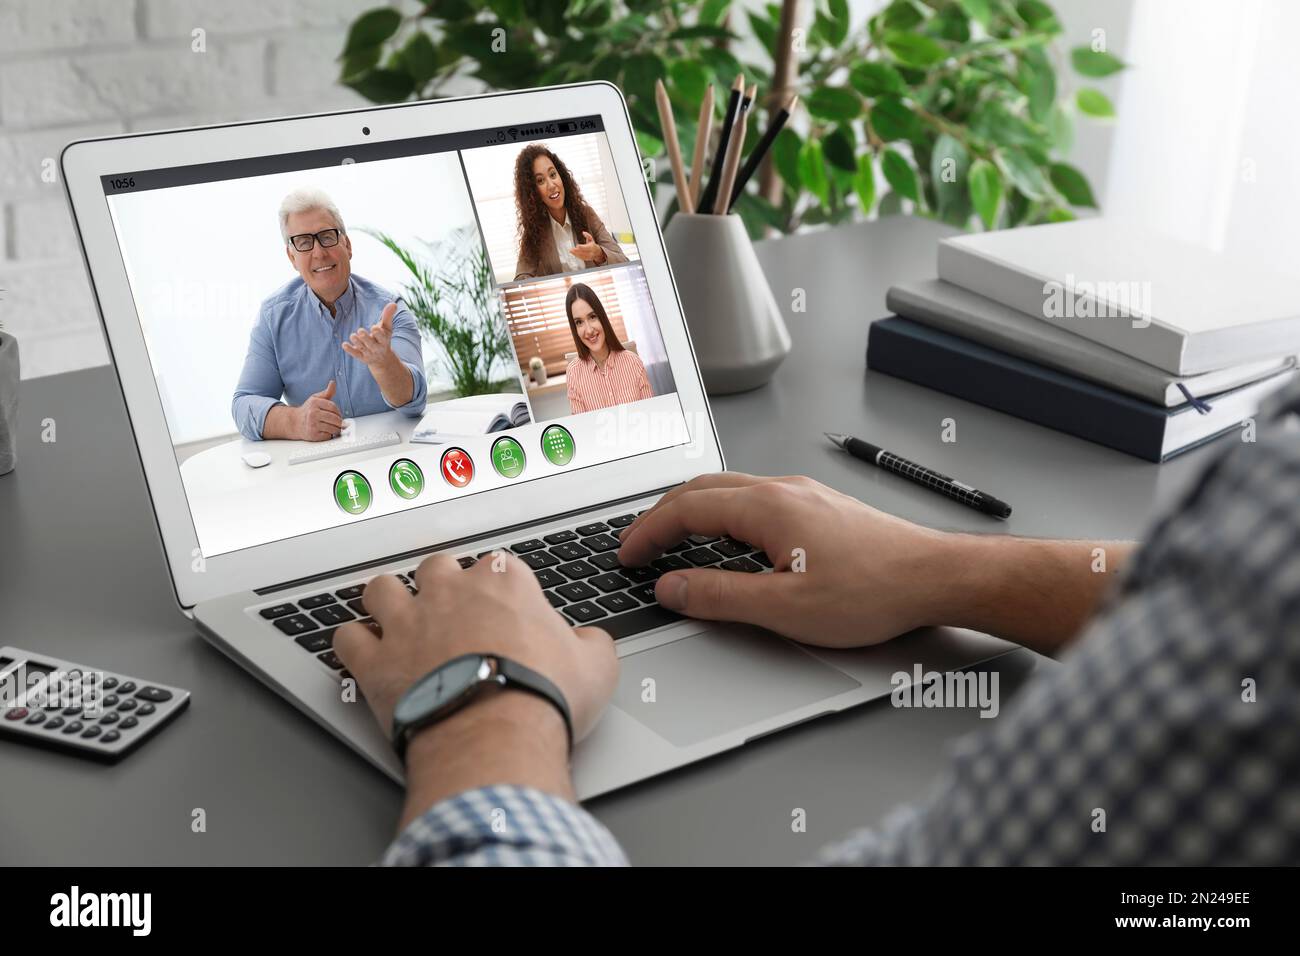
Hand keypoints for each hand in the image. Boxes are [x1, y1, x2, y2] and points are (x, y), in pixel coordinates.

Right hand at [294, 380, 342, 441]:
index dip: (338, 412)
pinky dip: (329, 435)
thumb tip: (333, 383)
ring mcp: (312, 425)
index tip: (338, 415)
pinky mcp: (313, 435)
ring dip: (336, 429)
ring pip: (334, 428)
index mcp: (314, 403)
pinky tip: (325, 431)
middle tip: (339, 423)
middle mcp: (313, 413)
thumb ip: (327, 392)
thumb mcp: (316, 399)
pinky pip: (328, 436)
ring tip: (332, 426)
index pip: (333, 407)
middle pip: (335, 419)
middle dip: (339, 422)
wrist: (294, 423)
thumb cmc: (308, 410)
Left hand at [333, 553, 618, 752]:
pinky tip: (362, 652)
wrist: (495, 737)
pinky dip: (352, 643)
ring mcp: (407, 623)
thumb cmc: (541, 698)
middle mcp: (450, 592)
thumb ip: (592, 644)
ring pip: (381, 589)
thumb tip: (592, 643)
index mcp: (503, 583)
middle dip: (440, 583)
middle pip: (436, 566)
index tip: (503, 606)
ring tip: (396, 616)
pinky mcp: (375, 661)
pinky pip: (347, 637)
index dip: (499, 586)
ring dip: (387, 600)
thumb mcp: (595, 667)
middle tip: (450, 607)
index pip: (497, 564)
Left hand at [342, 302, 397, 367]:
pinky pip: (355, 354)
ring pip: (362, 348)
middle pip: (371, 344)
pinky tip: (344, 345)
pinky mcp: (361, 357)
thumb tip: (393, 303)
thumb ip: (388, 316)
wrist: (383, 359)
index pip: (382, 337)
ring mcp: (369, 353)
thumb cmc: (384, 339)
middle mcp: (377, 348)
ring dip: (357, 342)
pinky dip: (350, 350)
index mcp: (384, 341)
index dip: (378, 333)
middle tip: (360, 331)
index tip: (374, 327)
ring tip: (353, 336)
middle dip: (366, 338)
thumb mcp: (387, 328)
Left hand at [569, 231, 606, 263]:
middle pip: (583, 252)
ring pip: (581, 255)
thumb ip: (587, 235)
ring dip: (575, 253)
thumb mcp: (591, 239)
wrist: (597, 253)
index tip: (577, 246)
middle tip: (571, 249)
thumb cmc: (592, 245)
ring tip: (570, 251)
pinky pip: (581, 257)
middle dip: (577, 251)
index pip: (587, 247)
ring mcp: (588, 256)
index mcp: (592, 247)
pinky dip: (576, 255)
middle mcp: (590, 252)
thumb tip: (583, 232)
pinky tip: (572, 253)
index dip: (582, 247)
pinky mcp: (586, 259)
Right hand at [617, 473, 961, 647]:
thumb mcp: (784, 607)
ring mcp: (802, 494)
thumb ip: (719, 596)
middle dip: (661, 515)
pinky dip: (721, 513)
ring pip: (729, 489)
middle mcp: (781, 489)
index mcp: (766, 506)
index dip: (648, 532)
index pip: (686, 510)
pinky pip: (753, 498)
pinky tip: (726, 538)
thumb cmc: (874, 590)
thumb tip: (670, 588)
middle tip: (638, 544)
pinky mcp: (818, 506)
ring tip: (671, 539)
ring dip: (691, 511)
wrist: (935, 576)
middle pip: (702, 489)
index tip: (626, 554)